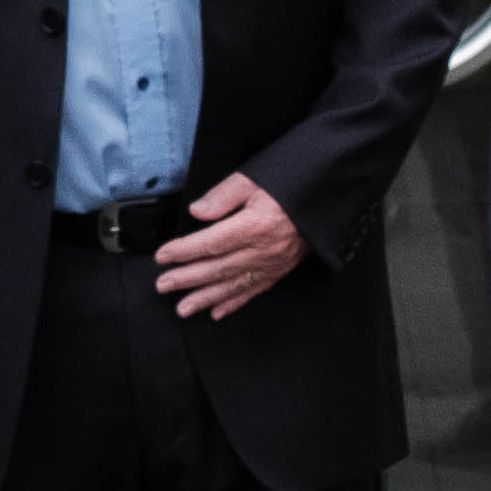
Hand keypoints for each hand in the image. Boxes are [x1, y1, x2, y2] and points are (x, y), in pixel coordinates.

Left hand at [151, 172, 303, 321]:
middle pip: (218, 268)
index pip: (210, 243)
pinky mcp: (282, 270)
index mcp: (255, 225)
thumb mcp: (255, 178)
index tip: (163, 256)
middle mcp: (265, 250)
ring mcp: (275, 264)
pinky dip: (234, 303)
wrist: (328, 195)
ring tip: (182, 308)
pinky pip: (254, 291)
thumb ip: (224, 195)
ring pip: (233, 286)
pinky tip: (216, 312)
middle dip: (187, 279)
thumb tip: (196, 212)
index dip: (183, 251)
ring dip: (205, 299)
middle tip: (162, 286)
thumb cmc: (292, 182)